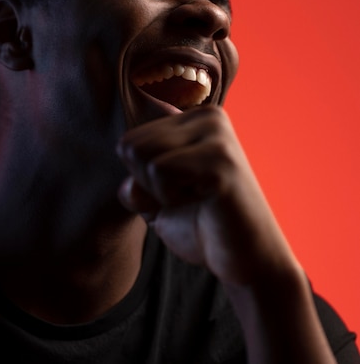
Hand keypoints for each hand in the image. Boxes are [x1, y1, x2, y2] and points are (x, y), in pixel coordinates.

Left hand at [117, 105, 297, 286]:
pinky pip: (160, 170)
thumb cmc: (202, 227)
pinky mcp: (220, 159)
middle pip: (131, 145)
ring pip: (142, 155)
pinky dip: (170, 197)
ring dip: (159, 192)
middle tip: (187, 199)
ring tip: (196, 198)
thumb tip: (128, 184)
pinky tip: (203, 202)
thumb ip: (133, 184)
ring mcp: (216, 134)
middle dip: (147, 185)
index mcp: (193, 119)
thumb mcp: (155, 201)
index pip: (129, 141)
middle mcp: (207, 116)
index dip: (142, 180)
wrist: (247, 261)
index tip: (179, 192)